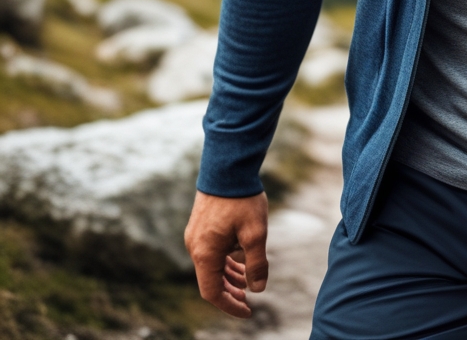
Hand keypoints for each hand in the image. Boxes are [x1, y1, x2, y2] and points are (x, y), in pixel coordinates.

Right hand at [184, 191, 268, 317]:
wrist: (227, 167)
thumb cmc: (242, 199)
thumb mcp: (255, 232)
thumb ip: (257, 263)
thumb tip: (259, 289)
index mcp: (205, 253)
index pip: (213, 292)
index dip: (230, 305)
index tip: (248, 311)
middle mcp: (195, 247)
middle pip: (210, 280)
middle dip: (230, 292)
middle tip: (249, 300)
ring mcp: (195, 236)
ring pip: (211, 266)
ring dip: (228, 276)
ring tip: (247, 282)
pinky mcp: (200, 226)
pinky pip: (210, 252)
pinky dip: (224, 260)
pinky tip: (240, 259)